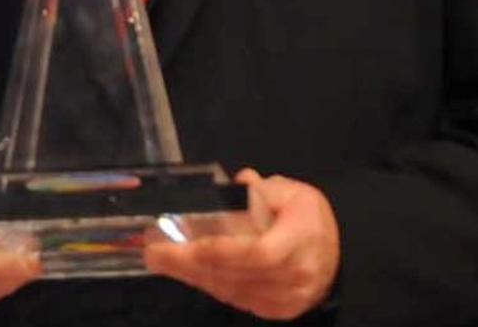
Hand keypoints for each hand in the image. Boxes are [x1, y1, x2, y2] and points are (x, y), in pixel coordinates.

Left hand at [145, 168, 339, 320]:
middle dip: (190, 264)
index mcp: (299, 242)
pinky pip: (235, 298)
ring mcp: (283, 300)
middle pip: (236, 275)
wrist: (340, 255)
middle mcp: (291, 278)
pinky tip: (186, 271)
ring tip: (162, 259)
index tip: (191, 244)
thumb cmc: (311, 217)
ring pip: (231, 290)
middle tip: (154, 251)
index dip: (224, 251)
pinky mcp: (274, 311)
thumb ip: (264, 189)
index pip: (259, 253)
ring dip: (193, 275)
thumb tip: (239, 182)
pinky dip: (209, 284)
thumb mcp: (293, 192)